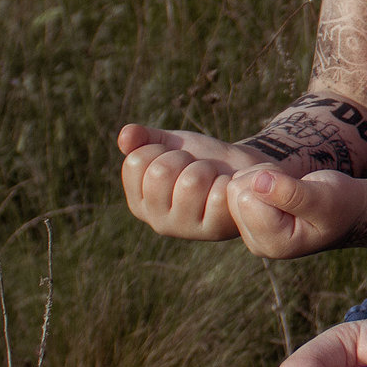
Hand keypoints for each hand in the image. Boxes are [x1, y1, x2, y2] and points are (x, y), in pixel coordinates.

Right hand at [116, 124, 269, 239]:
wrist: (240, 170)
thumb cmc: (201, 159)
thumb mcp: (169, 144)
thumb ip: (143, 139)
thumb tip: (125, 135)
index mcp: (139, 201)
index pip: (136, 161)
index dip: (161, 149)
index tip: (175, 158)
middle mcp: (156, 220)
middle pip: (160, 172)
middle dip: (184, 158)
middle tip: (196, 167)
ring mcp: (185, 228)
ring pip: (191, 181)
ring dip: (207, 168)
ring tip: (212, 177)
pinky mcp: (214, 230)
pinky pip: (218, 194)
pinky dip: (227, 180)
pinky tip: (227, 187)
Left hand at [233, 167, 366, 258]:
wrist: (349, 210)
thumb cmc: (342, 204)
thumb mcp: (324, 198)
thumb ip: (291, 194)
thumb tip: (258, 181)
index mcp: (275, 244)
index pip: (246, 198)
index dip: (271, 182)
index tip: (299, 189)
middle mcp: (258, 243)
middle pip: (236, 192)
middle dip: (263, 178)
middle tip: (294, 187)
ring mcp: (251, 232)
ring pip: (234, 186)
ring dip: (261, 177)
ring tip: (290, 189)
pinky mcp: (249, 220)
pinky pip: (238, 186)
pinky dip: (258, 179)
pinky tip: (280, 191)